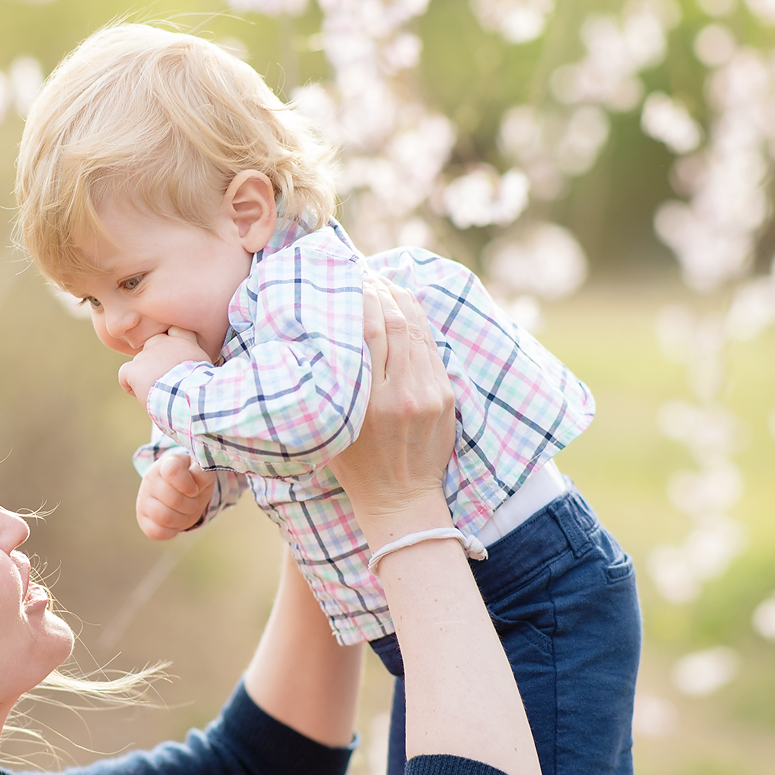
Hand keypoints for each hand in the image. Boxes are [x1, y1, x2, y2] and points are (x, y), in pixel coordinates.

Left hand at [118, 329, 210, 406]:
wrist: (190, 396)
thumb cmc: (202, 387)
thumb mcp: (206, 366)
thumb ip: (195, 358)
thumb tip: (193, 367)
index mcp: (183, 340)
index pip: (174, 329)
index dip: (171, 342)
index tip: (174, 357)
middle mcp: (163, 342)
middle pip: (153, 345)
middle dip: (156, 360)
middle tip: (165, 378)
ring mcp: (146, 355)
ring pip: (140, 362)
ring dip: (145, 376)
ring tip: (159, 391)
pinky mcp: (134, 369)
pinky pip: (124, 375)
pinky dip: (129, 386)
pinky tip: (142, 394)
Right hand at [136, 451, 215, 538]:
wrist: (182, 495)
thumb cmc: (192, 481)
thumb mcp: (201, 473)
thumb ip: (203, 470)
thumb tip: (202, 468)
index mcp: (165, 465)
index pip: (173, 471)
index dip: (187, 484)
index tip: (194, 490)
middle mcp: (150, 480)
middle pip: (172, 499)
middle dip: (190, 505)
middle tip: (192, 502)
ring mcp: (144, 500)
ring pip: (163, 517)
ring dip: (181, 518)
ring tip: (184, 512)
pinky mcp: (142, 519)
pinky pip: (155, 532)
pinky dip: (170, 531)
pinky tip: (175, 523)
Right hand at [328, 277, 455, 547]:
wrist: (402, 500)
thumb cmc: (356, 466)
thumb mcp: (334, 427)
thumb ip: (336, 385)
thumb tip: (327, 336)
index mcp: (370, 404)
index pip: (370, 334)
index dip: (363, 299)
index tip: (351, 280)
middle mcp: (403, 395)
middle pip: (395, 325)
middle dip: (381, 293)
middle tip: (366, 274)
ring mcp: (429, 394)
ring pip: (417, 331)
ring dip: (401, 302)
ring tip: (385, 284)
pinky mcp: (446, 396)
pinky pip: (432, 349)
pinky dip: (418, 324)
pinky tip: (406, 310)